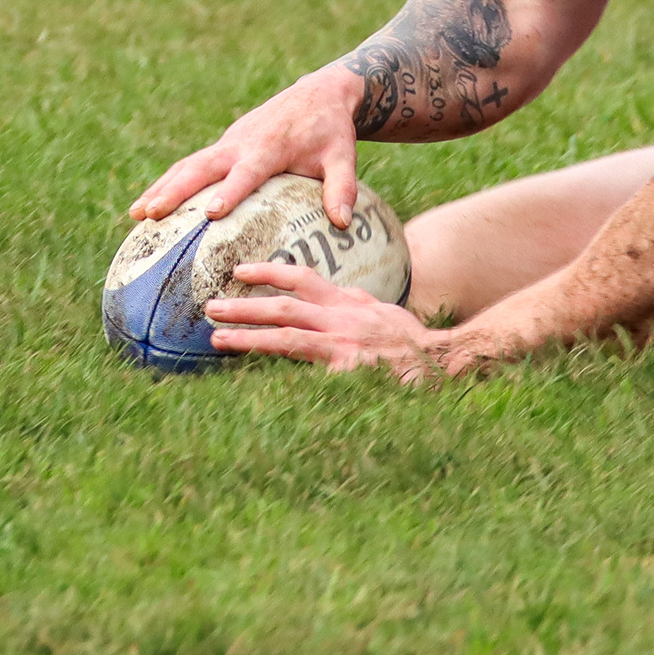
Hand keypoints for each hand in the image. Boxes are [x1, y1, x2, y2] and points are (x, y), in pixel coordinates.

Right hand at [129, 66, 365, 227]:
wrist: (317, 94)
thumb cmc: (330, 130)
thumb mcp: (343, 156)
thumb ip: (341, 188)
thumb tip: (342, 224)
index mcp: (269, 147)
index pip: (246, 173)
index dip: (228, 192)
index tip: (209, 214)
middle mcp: (240, 143)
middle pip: (201, 167)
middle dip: (174, 191)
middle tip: (150, 214)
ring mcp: (228, 143)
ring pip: (188, 166)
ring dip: (161, 188)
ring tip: (135, 214)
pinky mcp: (223, 147)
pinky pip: (190, 165)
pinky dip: (168, 183)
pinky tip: (149, 205)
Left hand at [205, 259, 455, 379]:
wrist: (443, 362)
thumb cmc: (412, 342)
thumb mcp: (380, 311)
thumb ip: (353, 303)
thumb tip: (332, 297)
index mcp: (348, 302)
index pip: (303, 279)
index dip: (268, 272)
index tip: (239, 270)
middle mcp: (342, 318)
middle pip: (284, 305)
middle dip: (244, 304)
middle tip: (210, 306)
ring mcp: (344, 345)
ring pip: (287, 336)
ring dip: (249, 336)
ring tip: (217, 338)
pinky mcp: (348, 372)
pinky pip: (307, 373)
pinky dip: (280, 375)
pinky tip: (254, 384)